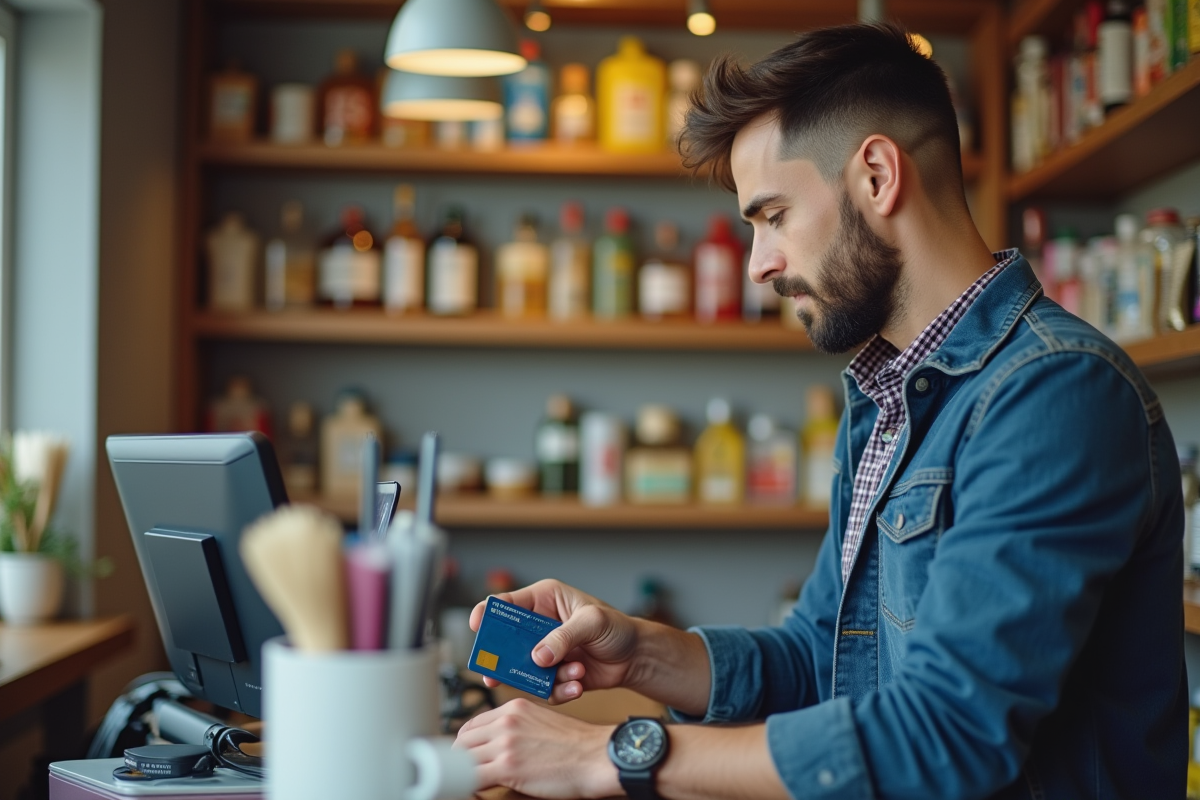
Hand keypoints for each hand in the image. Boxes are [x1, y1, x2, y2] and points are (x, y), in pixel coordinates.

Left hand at [454, 698, 619, 799]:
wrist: (596, 757)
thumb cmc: (577, 745)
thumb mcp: (542, 723)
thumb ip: (517, 728)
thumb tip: (498, 745)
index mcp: (514, 708)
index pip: (473, 724)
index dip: (466, 744)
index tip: (467, 756)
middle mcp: (507, 721)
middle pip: (463, 741)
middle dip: (461, 759)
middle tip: (465, 774)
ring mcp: (506, 743)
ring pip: (464, 758)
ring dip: (463, 773)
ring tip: (470, 784)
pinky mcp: (508, 766)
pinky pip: (472, 777)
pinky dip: (468, 786)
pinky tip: (475, 791)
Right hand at [470, 579, 640, 704]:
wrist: (636, 657)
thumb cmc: (617, 628)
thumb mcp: (593, 622)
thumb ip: (564, 636)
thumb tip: (538, 657)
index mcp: (544, 600)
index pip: (506, 603)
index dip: (487, 613)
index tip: (478, 627)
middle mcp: (539, 626)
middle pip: (505, 641)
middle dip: (502, 659)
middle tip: (496, 674)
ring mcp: (545, 652)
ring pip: (522, 669)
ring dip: (543, 677)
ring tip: (573, 672)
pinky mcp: (552, 675)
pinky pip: (542, 687)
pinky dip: (558, 690)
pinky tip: (578, 683)